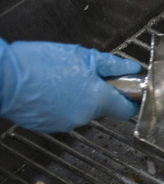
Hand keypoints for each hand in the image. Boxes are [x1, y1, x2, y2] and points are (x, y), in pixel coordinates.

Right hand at [0, 40, 140, 132]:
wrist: (3, 78)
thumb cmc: (40, 64)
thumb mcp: (83, 56)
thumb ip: (111, 65)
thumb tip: (131, 68)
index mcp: (97, 100)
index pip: (126, 110)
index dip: (130, 99)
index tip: (130, 91)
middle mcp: (84, 117)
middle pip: (102, 107)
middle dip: (98, 92)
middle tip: (84, 74)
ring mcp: (64, 124)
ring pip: (81, 111)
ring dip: (78, 98)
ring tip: (61, 79)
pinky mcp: (47, 127)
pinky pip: (62, 115)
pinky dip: (60, 104)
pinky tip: (49, 89)